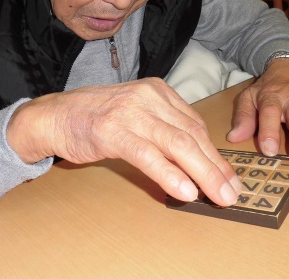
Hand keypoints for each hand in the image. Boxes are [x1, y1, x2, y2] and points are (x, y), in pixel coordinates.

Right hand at [7, 78, 241, 205]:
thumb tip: (197, 162)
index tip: (229, 177)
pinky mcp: (112, 130)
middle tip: (232, 192)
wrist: (55, 115)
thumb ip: (165, 130)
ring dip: (202, 173)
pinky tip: (185, 191)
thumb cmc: (98, 117)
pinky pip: (148, 154)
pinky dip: (169, 174)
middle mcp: (149, 97)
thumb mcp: (138, 114)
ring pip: (177, 144)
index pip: (196, 125)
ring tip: (218, 196)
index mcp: (159, 91)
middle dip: (216, 167)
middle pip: (192, 135)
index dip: (215, 155)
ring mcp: (130, 112)